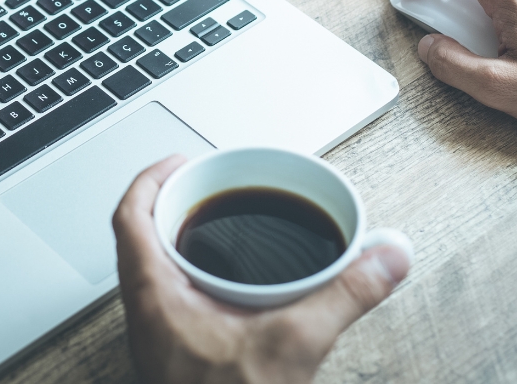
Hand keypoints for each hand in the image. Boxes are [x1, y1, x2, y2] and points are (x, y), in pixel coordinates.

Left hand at [113, 156, 410, 383]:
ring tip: (220, 225)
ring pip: (153, 269)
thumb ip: (346, 294)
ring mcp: (158, 336)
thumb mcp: (295, 344)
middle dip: (173, 202)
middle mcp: (147, 314)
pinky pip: (172, 297)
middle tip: (206, 186)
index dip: (151, 178)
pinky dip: (196, 276)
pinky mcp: (174, 355)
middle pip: (138, 237)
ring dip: (181, 240)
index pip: (129, 217)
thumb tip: (386, 256)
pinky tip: (232, 285)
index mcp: (155, 297)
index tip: (181, 160)